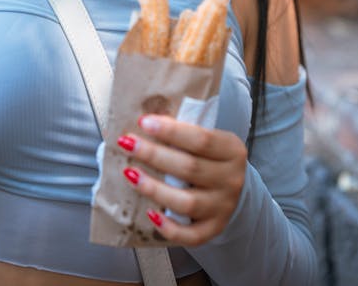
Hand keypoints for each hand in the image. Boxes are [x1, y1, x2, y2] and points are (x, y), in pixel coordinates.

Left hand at [117, 114, 246, 245]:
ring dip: (154, 188)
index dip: (171, 131)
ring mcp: (223, 207)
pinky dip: (169, 228)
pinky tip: (150, 214)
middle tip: (126, 143)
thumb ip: (183, 132)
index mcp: (231, 150)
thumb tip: (145, 122)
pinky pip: (191, 235)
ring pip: (187, 202)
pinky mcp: (214, 229)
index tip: (143, 122)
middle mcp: (231, 179)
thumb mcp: (207, 138)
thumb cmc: (209, 156)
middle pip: (189, 168)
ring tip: (130, 174)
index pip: (201, 139)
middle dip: (154, 155)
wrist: (231, 186)